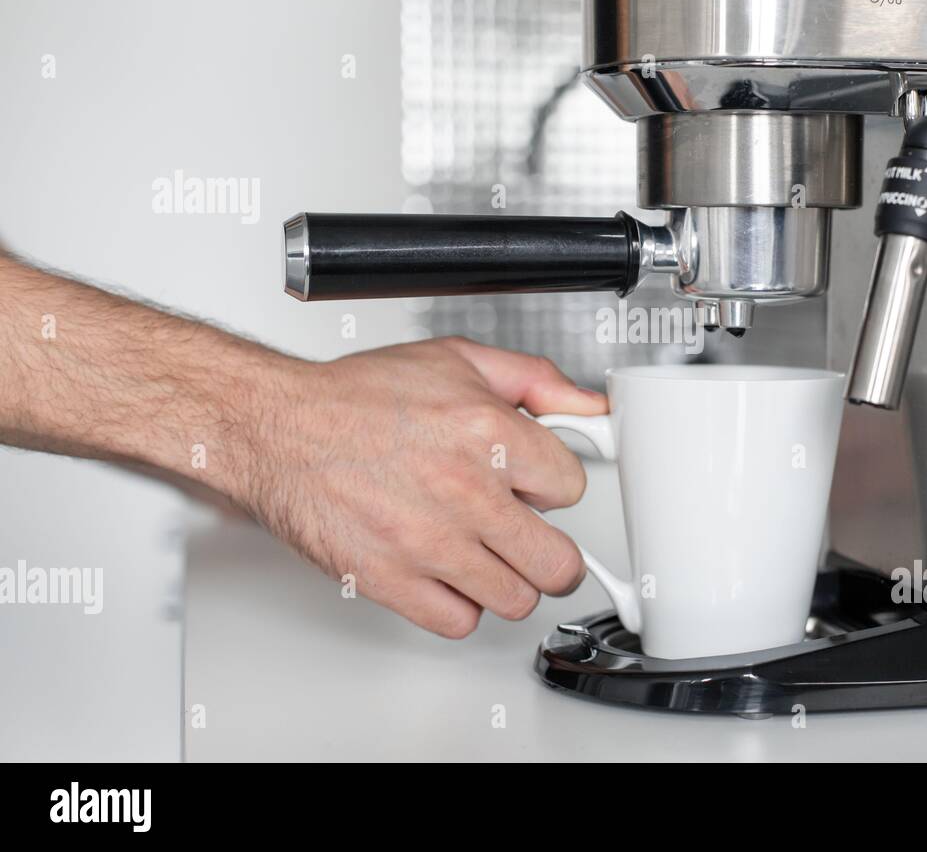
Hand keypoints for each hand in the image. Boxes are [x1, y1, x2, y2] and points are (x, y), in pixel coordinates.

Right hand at [245, 337, 605, 637]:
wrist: (278, 428)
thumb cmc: (358, 398)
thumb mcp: (459, 360)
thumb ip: (537, 381)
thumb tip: (591, 407)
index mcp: (489, 433)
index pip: (573, 489)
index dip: (554, 485)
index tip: (535, 485)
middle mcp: (465, 492)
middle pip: (560, 564)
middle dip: (550, 550)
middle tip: (530, 537)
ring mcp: (430, 543)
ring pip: (516, 600)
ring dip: (506, 579)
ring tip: (482, 551)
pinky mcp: (392, 581)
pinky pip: (459, 622)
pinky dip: (458, 604)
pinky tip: (446, 572)